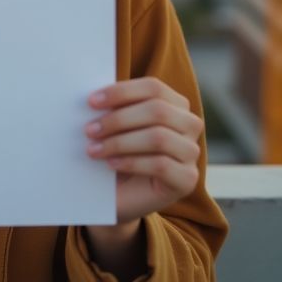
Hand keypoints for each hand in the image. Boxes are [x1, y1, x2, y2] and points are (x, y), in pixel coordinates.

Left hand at [83, 76, 202, 224]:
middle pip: (158, 111)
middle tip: (90, 130)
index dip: (122, 92)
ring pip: (159, 138)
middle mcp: (190, 124)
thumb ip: (114, 108)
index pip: (154, 88)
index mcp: (175, 103)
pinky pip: (161, 165)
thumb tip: (95, 96)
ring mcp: (191, 152)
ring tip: (94, 149)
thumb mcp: (116, 126)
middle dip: (118, 119)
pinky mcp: (187, 179)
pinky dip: (131, 162)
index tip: (91, 101)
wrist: (123, 194)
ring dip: (120, 142)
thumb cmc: (118, 152)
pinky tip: (111, 164)